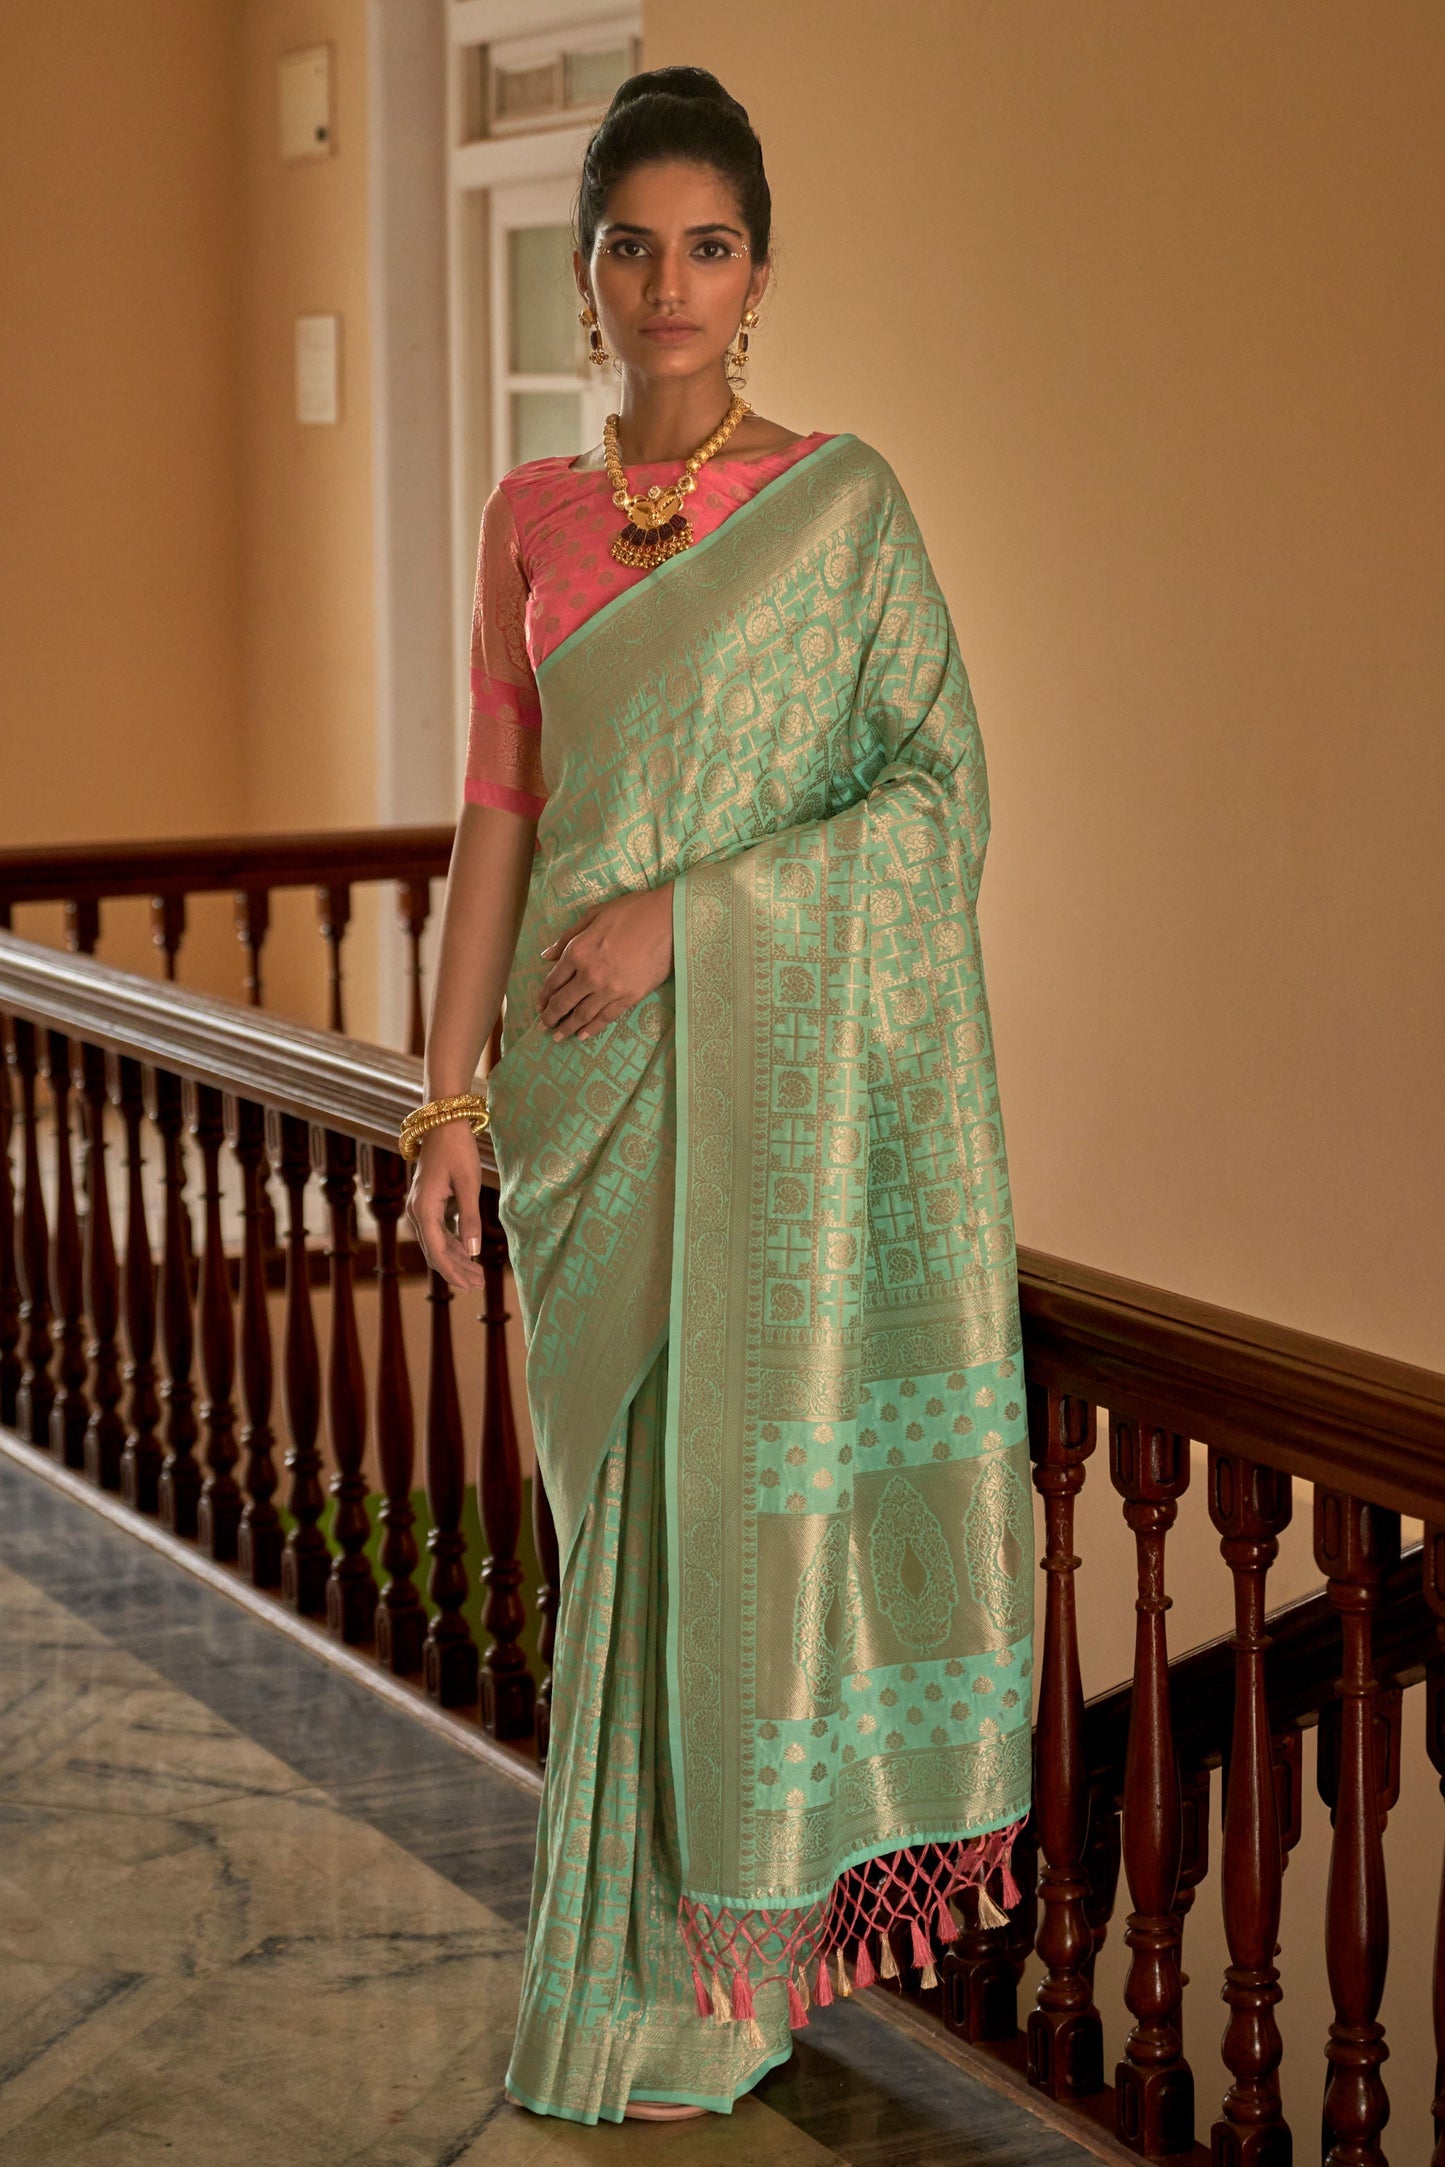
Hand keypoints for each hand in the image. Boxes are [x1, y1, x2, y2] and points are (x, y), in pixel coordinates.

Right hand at [406, 1122, 486, 1292]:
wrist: (442, 1123)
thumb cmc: (457, 1150)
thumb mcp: (469, 1184)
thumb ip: (470, 1218)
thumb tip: (474, 1253)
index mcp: (424, 1210)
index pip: (437, 1252)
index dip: (453, 1272)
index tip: (470, 1285)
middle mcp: (416, 1212)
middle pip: (434, 1252)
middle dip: (456, 1271)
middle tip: (479, 1285)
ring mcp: (419, 1208)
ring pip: (436, 1243)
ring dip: (455, 1260)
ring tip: (476, 1275)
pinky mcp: (426, 1203)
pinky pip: (437, 1231)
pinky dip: (452, 1244)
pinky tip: (467, 1254)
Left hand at [538, 885, 673, 1040]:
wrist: (670, 920)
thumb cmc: (633, 911)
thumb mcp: (594, 915)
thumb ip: (568, 937)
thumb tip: (546, 955)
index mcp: (578, 951)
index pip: (553, 981)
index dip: (543, 996)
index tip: (539, 1006)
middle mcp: (590, 974)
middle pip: (564, 1002)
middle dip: (550, 1017)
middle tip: (542, 1027)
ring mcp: (610, 989)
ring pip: (582, 1015)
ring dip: (568, 1028)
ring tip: (559, 1037)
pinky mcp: (630, 997)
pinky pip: (606, 1018)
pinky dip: (592, 1029)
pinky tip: (584, 1035)